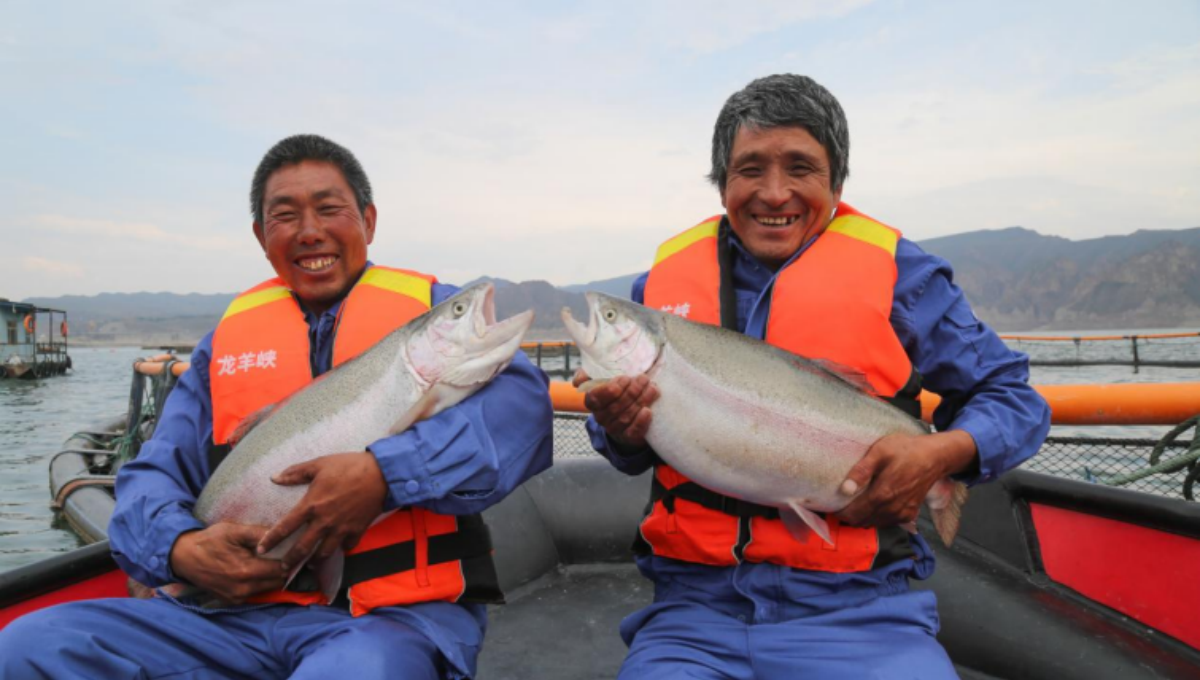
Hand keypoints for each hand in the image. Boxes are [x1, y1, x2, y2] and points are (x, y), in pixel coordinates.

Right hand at [169, 523, 285, 602]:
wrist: (184, 557)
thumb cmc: (210, 541)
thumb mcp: (233, 531)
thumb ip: (258, 534)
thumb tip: (282, 533)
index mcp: (246, 571)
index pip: (281, 570)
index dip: (291, 559)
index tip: (295, 550)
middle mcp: (243, 589)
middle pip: (277, 581)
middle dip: (285, 569)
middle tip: (287, 554)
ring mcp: (237, 597)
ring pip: (268, 589)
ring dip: (273, 577)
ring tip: (273, 561)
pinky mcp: (231, 600)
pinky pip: (255, 593)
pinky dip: (261, 583)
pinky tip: (258, 570)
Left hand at [257, 452, 388, 568]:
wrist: (380, 474)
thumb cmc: (349, 466)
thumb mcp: (320, 464)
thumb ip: (296, 472)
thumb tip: (275, 478)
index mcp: (311, 505)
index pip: (285, 527)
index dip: (271, 540)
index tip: (261, 549)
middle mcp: (323, 522)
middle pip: (302, 549)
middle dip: (290, 561)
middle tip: (283, 568)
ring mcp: (341, 529)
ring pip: (324, 553)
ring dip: (315, 560)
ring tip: (310, 563)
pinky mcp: (357, 531)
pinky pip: (346, 546)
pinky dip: (342, 548)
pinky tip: (339, 547)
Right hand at [573, 370, 658, 448]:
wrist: (623, 417)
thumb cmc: (613, 394)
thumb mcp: (598, 382)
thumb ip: (586, 376)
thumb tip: (577, 381)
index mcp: (592, 403)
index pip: (595, 398)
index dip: (610, 389)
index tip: (624, 378)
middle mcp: (601, 417)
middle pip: (616, 405)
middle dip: (632, 390)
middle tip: (643, 379)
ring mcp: (614, 428)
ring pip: (627, 416)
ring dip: (641, 400)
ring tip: (652, 388)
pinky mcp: (628, 437)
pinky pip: (633, 431)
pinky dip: (641, 421)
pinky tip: (648, 411)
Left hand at [835, 431, 975, 528]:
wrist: (935, 457)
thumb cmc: (906, 450)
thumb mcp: (880, 452)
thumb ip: (862, 471)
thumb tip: (844, 489)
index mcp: (882, 495)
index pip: (853, 514)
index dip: (839, 512)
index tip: (830, 505)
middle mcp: (892, 509)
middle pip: (861, 521)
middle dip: (848, 516)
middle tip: (839, 504)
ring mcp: (902, 514)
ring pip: (873, 523)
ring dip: (861, 518)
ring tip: (853, 504)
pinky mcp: (909, 514)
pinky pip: (886, 522)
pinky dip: (875, 518)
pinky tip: (871, 506)